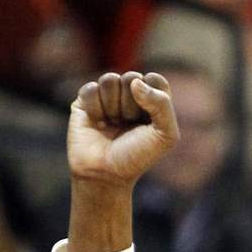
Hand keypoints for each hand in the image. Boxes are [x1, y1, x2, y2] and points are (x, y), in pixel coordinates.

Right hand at [68, 71, 178, 187]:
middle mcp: (130, 96)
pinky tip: (98, 124)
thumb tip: (135, 82)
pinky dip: (96, 109)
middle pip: (132, 77)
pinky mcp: (85, 100)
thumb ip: (162, 104)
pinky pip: (91, 89)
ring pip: (110, 79)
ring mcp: (107, 96)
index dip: (153, 96)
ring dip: (113, 107)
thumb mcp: (165, 136)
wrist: (106, 173)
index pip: (155, 80)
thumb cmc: (138, 156)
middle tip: (129, 125)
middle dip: (132, 105)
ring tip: (113, 125)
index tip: (150, 119)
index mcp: (152, 103)